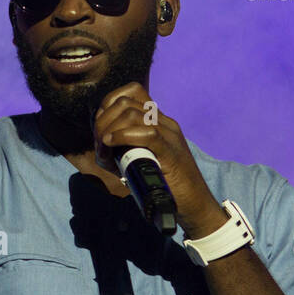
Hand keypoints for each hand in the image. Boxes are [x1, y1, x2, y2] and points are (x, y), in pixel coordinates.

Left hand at [93, 82, 227, 238]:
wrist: (193, 203)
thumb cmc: (165, 184)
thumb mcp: (142, 157)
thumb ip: (127, 146)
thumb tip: (101, 142)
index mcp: (159, 120)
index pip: (130, 92)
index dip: (107, 106)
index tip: (101, 129)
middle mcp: (165, 122)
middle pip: (125, 102)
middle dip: (103, 121)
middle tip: (100, 145)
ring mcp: (170, 134)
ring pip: (133, 114)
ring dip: (109, 130)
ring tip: (105, 151)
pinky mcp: (171, 151)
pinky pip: (147, 133)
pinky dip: (123, 136)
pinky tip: (111, 145)